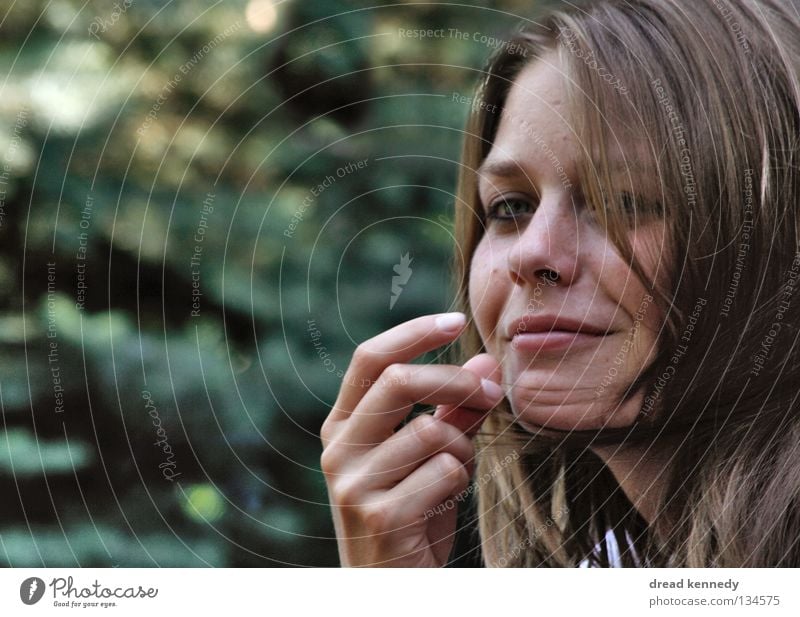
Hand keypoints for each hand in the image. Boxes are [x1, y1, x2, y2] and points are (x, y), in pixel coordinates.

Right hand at [320, 312, 502, 566]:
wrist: (392, 585)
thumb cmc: (412, 513)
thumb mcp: (431, 454)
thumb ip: (455, 408)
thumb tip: (488, 361)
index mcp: (343, 425)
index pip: (370, 359)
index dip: (413, 332)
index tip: (456, 320)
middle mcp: (339, 449)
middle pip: (400, 380)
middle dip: (456, 380)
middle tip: (493, 389)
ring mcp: (354, 484)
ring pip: (432, 430)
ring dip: (464, 447)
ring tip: (458, 470)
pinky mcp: (379, 516)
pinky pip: (445, 471)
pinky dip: (460, 480)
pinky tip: (444, 501)